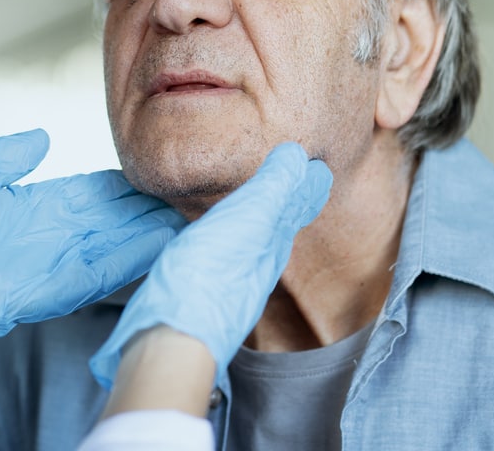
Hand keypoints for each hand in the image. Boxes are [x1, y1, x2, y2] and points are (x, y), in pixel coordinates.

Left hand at [0, 129, 183, 388]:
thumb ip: (9, 155)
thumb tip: (43, 136)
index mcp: (39, 205)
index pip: (94, 193)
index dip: (125, 186)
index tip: (154, 177)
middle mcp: (57, 234)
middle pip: (115, 218)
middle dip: (147, 210)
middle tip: (186, 200)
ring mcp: (63, 261)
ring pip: (118, 243)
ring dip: (150, 234)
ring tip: (185, 222)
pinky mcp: (63, 288)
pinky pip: (106, 271)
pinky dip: (134, 258)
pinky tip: (162, 244)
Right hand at [88, 142, 331, 391]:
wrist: (175, 336)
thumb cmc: (208, 277)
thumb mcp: (248, 221)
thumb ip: (273, 190)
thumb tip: (299, 157)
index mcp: (271, 243)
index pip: (295, 207)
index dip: (305, 185)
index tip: (318, 169)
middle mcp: (256, 264)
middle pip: (278, 225)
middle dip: (287, 201)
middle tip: (297, 180)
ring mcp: (230, 282)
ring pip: (254, 242)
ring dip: (260, 220)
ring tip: (261, 204)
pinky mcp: (201, 292)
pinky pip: (227, 255)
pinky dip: (232, 239)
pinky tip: (220, 240)